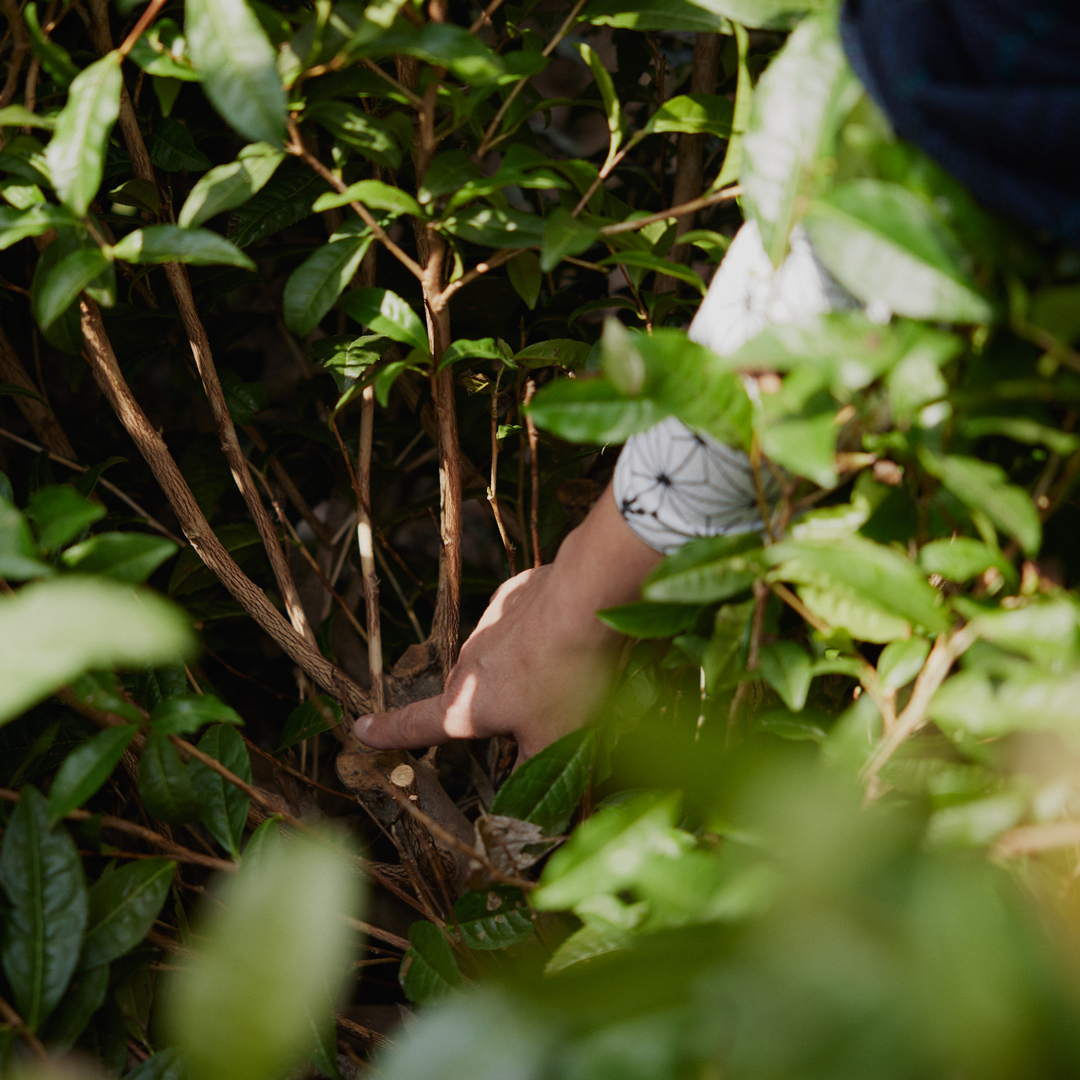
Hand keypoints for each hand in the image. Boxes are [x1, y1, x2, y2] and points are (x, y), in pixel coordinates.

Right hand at [353, 483, 662, 759]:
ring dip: (517, 671)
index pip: (416, 725)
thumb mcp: (555, 743)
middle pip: (469, 694)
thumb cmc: (566, 679)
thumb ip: (533, 774)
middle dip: (489, 708)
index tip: (360, 730)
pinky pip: (519, 623)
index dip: (388, 733)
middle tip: (531, 717)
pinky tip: (567, 638)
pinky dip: (537, 634)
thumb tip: (521, 804)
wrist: (585, 600)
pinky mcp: (513, 596)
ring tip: (561, 676)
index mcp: (466, 704)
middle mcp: (467, 663)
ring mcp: (489, 625)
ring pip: (496, 658)